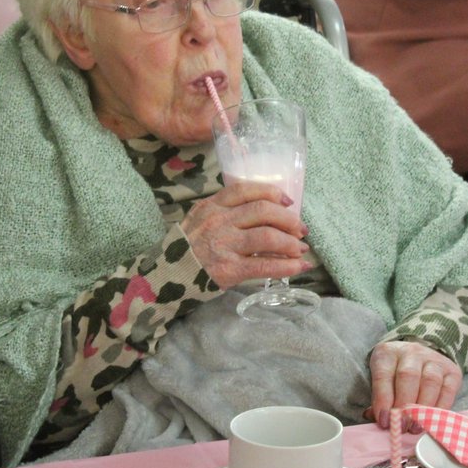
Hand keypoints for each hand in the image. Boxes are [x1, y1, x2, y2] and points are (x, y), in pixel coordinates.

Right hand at [180, 181, 309, 288]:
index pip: (246, 190)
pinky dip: (286, 266)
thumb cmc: (188, 249)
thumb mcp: (200, 220)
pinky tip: (298, 267)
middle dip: (288, 220)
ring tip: (300, 250)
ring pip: (268, 237)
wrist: (166, 277)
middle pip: (263, 211)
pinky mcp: (229, 269)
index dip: (272, 193)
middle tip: (300, 230)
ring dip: (291, 243)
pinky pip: (264, 265)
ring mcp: (223, 245)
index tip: (288, 202)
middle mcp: (218, 221)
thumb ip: (225, 212)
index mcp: (211, 206)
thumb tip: (266, 213)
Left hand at [365, 340, 460, 431]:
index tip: (384, 420)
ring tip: (415, 427)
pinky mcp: (452, 371)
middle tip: (401, 427)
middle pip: (408, 376)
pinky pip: (448, 390)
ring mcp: (434, 360)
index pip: (383, 374)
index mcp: (388, 353)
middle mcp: (411, 352)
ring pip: (430, 382)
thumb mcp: (382, 380)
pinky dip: (440, 408)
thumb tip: (383, 421)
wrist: (419, 358)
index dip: (383, 399)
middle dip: (404, 406)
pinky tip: (432, 421)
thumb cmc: (395, 374)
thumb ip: (380, 400)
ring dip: (423, 409)